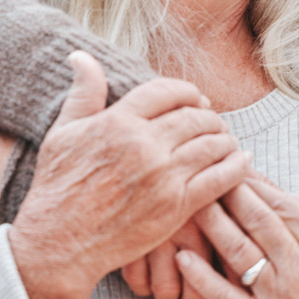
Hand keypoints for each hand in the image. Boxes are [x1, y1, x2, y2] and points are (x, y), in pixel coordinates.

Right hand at [9, 51, 249, 298]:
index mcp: (118, 121)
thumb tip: (80, 55)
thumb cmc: (57, 188)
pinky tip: (242, 161)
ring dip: (224, 139)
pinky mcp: (176, 207)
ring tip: (226, 140)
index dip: (187, 91)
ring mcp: (163, 176)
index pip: (167, 91)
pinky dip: (236, 167)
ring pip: (212, 144)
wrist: (59, 244)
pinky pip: (219, 179)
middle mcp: (144, 144)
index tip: (194, 99)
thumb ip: (83, 93)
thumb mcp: (63, 133)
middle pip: (195, 116)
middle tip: (214, 121)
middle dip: (210, 116)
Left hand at [175, 179, 298, 298]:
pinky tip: (183, 259)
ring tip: (191, 201)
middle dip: (230, 191)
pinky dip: (203, 278)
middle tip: (207, 170)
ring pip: (238, 249)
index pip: (282, 202)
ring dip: (212, 223)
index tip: (236, 164)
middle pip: (256, 217)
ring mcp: (282, 296)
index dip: (256, 181)